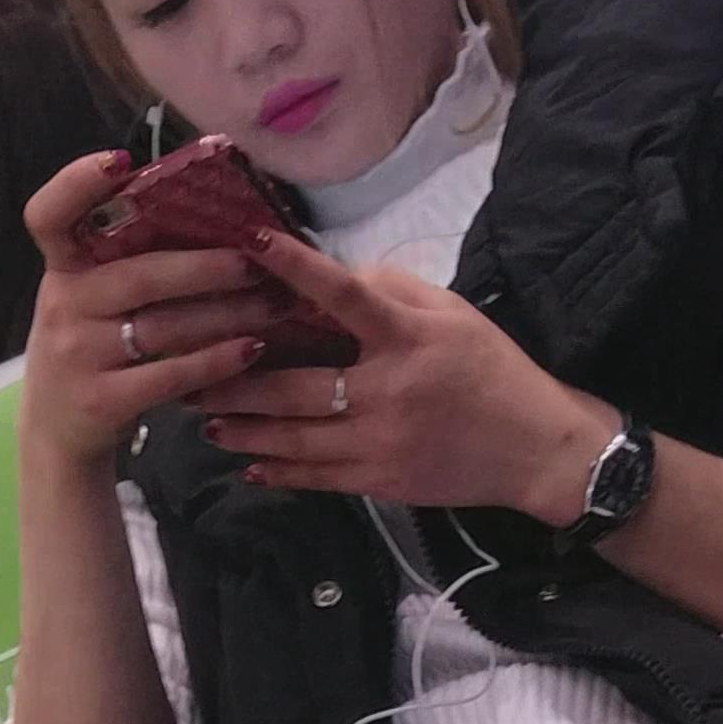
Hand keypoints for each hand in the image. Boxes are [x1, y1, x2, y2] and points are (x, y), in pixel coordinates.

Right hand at [19, 151, 282, 472]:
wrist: (56, 436)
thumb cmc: (90, 351)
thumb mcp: (88, 300)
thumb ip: (124, 262)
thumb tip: (212, 217)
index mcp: (61, 269)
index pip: (49, 215)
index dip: (77, 182)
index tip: (122, 161)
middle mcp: (63, 306)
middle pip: (141, 274)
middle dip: (208, 266)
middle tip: (259, 259)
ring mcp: (78, 355)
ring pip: (165, 326)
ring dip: (228, 313)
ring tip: (275, 304)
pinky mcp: (100, 401)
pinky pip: (170, 374)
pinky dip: (216, 362)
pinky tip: (253, 350)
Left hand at [200, 229, 615, 523]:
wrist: (535, 449)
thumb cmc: (491, 371)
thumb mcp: (452, 314)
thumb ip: (392, 291)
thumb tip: (335, 273)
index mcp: (408, 338)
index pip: (343, 295)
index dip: (294, 267)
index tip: (249, 241)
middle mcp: (388, 390)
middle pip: (295, 383)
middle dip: (236, 376)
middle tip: (187, 367)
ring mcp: (380, 443)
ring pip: (294, 436)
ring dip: (243, 427)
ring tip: (204, 418)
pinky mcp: (381, 482)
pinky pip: (316, 477)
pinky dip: (278, 470)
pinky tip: (248, 463)